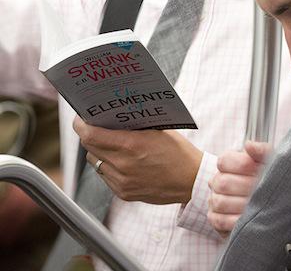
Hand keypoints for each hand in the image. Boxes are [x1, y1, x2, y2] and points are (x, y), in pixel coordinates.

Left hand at [74, 117, 201, 204]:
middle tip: (93, 127)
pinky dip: (109, 165)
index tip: (81, 118)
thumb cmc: (179, 152)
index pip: (91, 135)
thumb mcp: (160, 131)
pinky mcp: (123, 192)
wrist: (191, 181)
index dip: (81, 125)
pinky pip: (105, 175)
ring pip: (95, 161)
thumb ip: (135, 125)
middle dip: (89, 135)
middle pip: (90, 147)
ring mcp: (122, 181)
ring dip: (98, 151)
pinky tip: (121, 161)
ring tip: (110, 145)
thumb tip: (113, 115)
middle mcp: (123, 164)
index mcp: (132, 145)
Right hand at [207, 140, 270, 236]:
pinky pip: (219, 220)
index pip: (224, 160)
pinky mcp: (215, 218)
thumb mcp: (270, 162)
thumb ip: (262, 151)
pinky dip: (234, 221)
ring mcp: (214, 199)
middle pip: (223, 182)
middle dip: (246, 187)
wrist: (273, 200)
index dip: (241, 165)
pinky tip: (247, 218)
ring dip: (242, 205)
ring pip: (220, 202)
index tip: (258, 169)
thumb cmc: (269, 178)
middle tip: (262, 189)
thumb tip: (249, 145)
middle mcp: (218, 181)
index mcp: (229, 163)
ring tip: (258, 204)